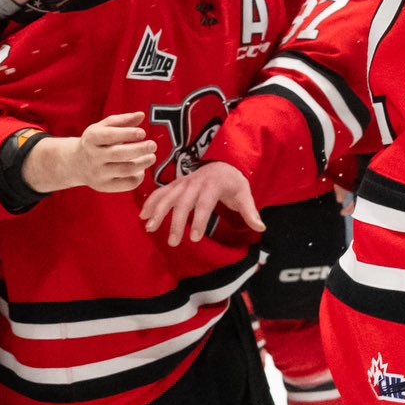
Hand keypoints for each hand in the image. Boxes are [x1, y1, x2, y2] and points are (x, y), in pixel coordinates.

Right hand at [24, 112, 156, 193]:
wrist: (77, 163)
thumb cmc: (97, 142)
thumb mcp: (104, 127)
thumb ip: (123, 120)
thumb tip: (141, 115)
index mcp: (91, 139)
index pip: (109, 136)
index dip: (127, 134)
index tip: (142, 133)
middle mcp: (93, 157)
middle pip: (118, 154)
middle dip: (139, 149)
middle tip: (153, 145)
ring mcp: (98, 173)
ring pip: (125, 170)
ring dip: (143, 163)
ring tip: (151, 157)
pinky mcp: (104, 186)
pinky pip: (126, 184)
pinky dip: (139, 176)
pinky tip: (141, 169)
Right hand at [140, 160, 263, 245]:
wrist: (223, 162)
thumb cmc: (233, 182)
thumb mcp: (244, 194)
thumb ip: (250, 212)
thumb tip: (261, 228)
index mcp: (214, 184)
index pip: (205, 203)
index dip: (199, 220)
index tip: (195, 239)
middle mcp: (196, 181)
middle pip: (184, 201)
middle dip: (176, 222)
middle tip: (173, 242)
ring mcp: (184, 181)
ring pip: (168, 195)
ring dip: (158, 211)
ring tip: (150, 228)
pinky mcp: (176, 184)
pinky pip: (161, 191)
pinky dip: (151, 202)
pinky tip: (143, 216)